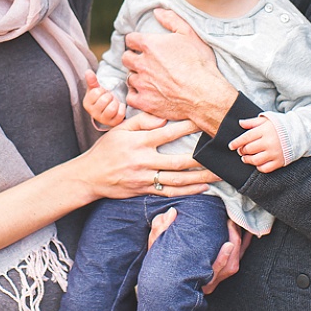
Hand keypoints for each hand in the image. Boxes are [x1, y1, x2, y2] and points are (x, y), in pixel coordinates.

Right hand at [76, 112, 217, 200]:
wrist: (90, 176)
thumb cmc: (106, 149)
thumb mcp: (120, 129)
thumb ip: (142, 121)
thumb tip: (162, 117)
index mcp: (139, 142)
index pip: (168, 133)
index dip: (188, 127)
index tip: (204, 121)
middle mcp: (144, 161)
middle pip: (179, 160)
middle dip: (202, 157)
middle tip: (220, 152)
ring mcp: (146, 178)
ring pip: (179, 179)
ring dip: (201, 177)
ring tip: (219, 173)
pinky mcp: (145, 191)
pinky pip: (171, 192)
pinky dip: (189, 191)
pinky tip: (203, 188)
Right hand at [82, 70, 124, 126]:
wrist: (107, 109)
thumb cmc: (100, 97)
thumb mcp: (95, 89)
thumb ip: (92, 81)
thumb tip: (88, 71)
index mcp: (87, 104)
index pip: (96, 92)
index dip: (102, 90)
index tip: (102, 92)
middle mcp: (93, 114)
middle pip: (105, 100)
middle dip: (110, 96)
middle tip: (109, 97)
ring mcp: (103, 120)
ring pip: (112, 109)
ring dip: (115, 102)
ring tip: (114, 102)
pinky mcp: (113, 123)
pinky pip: (120, 114)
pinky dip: (122, 108)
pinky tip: (119, 106)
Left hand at [122, 8, 237, 134]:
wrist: (205, 94)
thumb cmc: (199, 63)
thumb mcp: (189, 34)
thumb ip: (171, 20)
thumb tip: (157, 11)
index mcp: (150, 45)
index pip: (130, 39)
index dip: (136, 41)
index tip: (141, 45)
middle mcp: (142, 63)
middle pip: (126, 58)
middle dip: (133, 58)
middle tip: (144, 62)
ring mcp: (142, 83)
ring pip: (129, 77)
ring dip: (136, 77)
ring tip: (148, 79)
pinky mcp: (144, 101)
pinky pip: (131, 97)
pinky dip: (137, 95)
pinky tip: (147, 94)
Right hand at [147, 210, 249, 294]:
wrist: (160, 283)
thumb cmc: (157, 263)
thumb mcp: (155, 244)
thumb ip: (161, 229)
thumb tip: (172, 212)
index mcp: (190, 277)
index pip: (211, 272)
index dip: (222, 260)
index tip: (228, 243)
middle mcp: (205, 283)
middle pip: (227, 268)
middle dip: (234, 244)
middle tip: (231, 222)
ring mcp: (212, 282)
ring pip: (232, 266)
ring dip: (240, 246)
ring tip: (238, 225)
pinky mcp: (217, 277)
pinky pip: (233, 264)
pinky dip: (240, 250)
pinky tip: (244, 236)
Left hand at [229, 115, 286, 172]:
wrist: (299, 133)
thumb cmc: (280, 126)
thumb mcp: (266, 120)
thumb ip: (252, 122)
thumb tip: (240, 123)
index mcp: (265, 130)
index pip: (246, 137)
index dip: (236, 143)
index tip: (231, 146)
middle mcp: (269, 142)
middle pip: (249, 149)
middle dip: (241, 151)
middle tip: (240, 150)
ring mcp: (275, 153)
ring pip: (255, 160)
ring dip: (247, 160)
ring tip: (245, 158)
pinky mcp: (279, 162)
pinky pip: (265, 168)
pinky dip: (258, 167)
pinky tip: (257, 163)